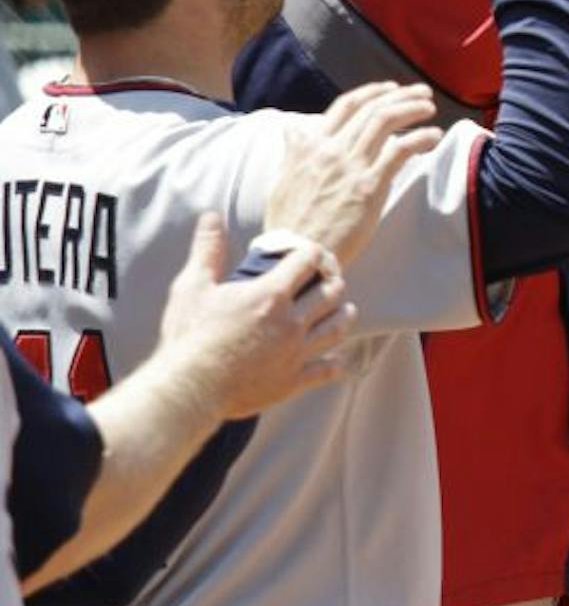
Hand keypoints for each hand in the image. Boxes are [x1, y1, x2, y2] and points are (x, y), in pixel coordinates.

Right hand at [154, 214, 357, 419]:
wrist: (188, 389)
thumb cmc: (188, 336)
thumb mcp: (192, 286)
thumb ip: (208, 250)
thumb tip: (211, 216)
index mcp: (271, 295)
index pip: (308, 260)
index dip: (310, 252)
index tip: (306, 253)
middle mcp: (292, 322)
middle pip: (332, 293)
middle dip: (332, 282)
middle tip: (327, 281)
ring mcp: (296, 353)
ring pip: (337, 328)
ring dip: (343, 315)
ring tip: (342, 310)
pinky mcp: (293, 381)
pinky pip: (326, 369)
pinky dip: (334, 362)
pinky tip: (334, 359)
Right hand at [267, 82, 443, 265]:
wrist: (297, 253)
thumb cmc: (291, 223)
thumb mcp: (283, 180)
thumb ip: (294, 152)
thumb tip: (291, 129)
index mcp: (311, 146)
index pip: (345, 105)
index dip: (371, 92)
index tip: (391, 88)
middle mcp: (331, 150)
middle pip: (371, 109)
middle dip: (400, 95)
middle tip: (422, 93)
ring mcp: (351, 166)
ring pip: (385, 121)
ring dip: (412, 109)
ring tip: (430, 108)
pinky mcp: (368, 186)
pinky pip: (400, 150)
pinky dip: (420, 138)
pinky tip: (433, 136)